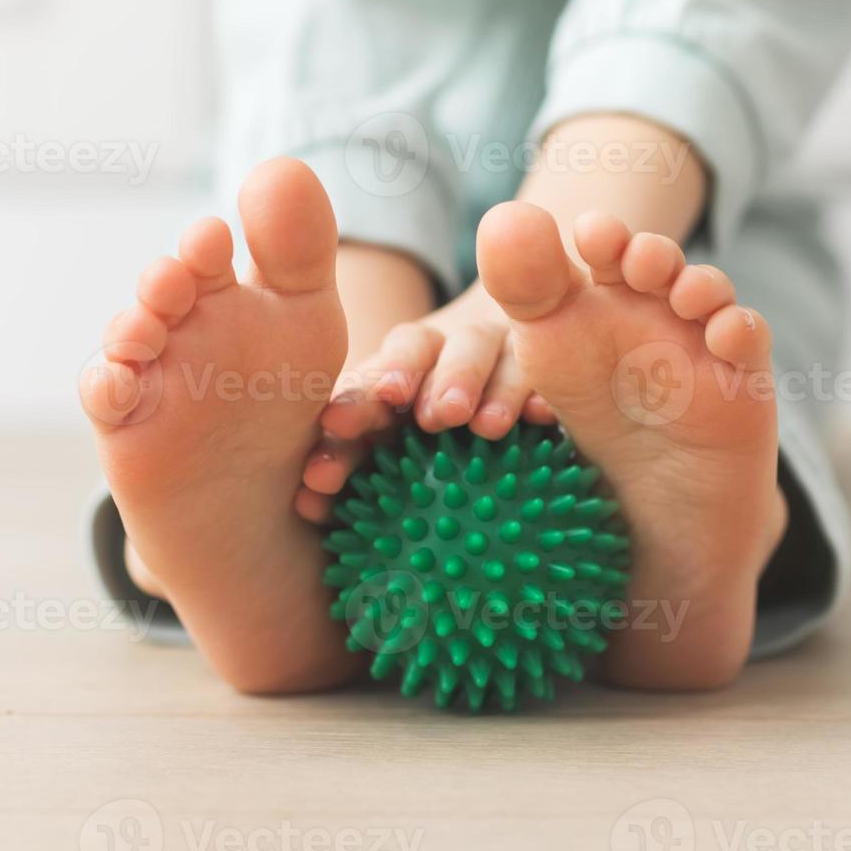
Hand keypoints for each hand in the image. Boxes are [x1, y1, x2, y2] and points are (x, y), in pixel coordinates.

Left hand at [324, 281, 554, 439]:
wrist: (527, 362)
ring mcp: (495, 349)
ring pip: (481, 346)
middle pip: (418, 347)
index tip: (339, 428)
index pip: (366, 380)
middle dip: (412, 375)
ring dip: (474, 381)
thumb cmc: (441, 432)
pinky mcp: (545, 363)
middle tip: (422, 417)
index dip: (353, 403)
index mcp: (394, 373)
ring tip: (479, 425)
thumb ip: (354, 462)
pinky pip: (544, 372)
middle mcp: (439, 352)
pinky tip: (540, 417)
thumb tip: (305, 504)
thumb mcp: (397, 442)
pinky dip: (538, 391)